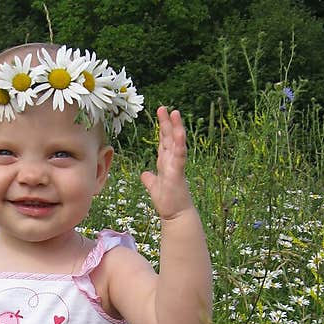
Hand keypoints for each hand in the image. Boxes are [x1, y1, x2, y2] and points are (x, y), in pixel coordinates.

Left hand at [140, 107, 191, 221]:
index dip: (162, 129)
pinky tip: (178, 132)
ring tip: (174, 113)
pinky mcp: (178, 172)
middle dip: (166, 123)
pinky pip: (179, 155)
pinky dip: (179, 143)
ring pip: (176, 142)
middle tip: (163, 107)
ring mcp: (176, 165)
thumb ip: (150, 179)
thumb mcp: (154, 187)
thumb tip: (145, 174)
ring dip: (175, 127)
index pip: (163, 142)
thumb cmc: (167, 201)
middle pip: (169, 138)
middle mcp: (172, 161)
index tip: (161, 115)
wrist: (175, 215)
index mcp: (165, 163)